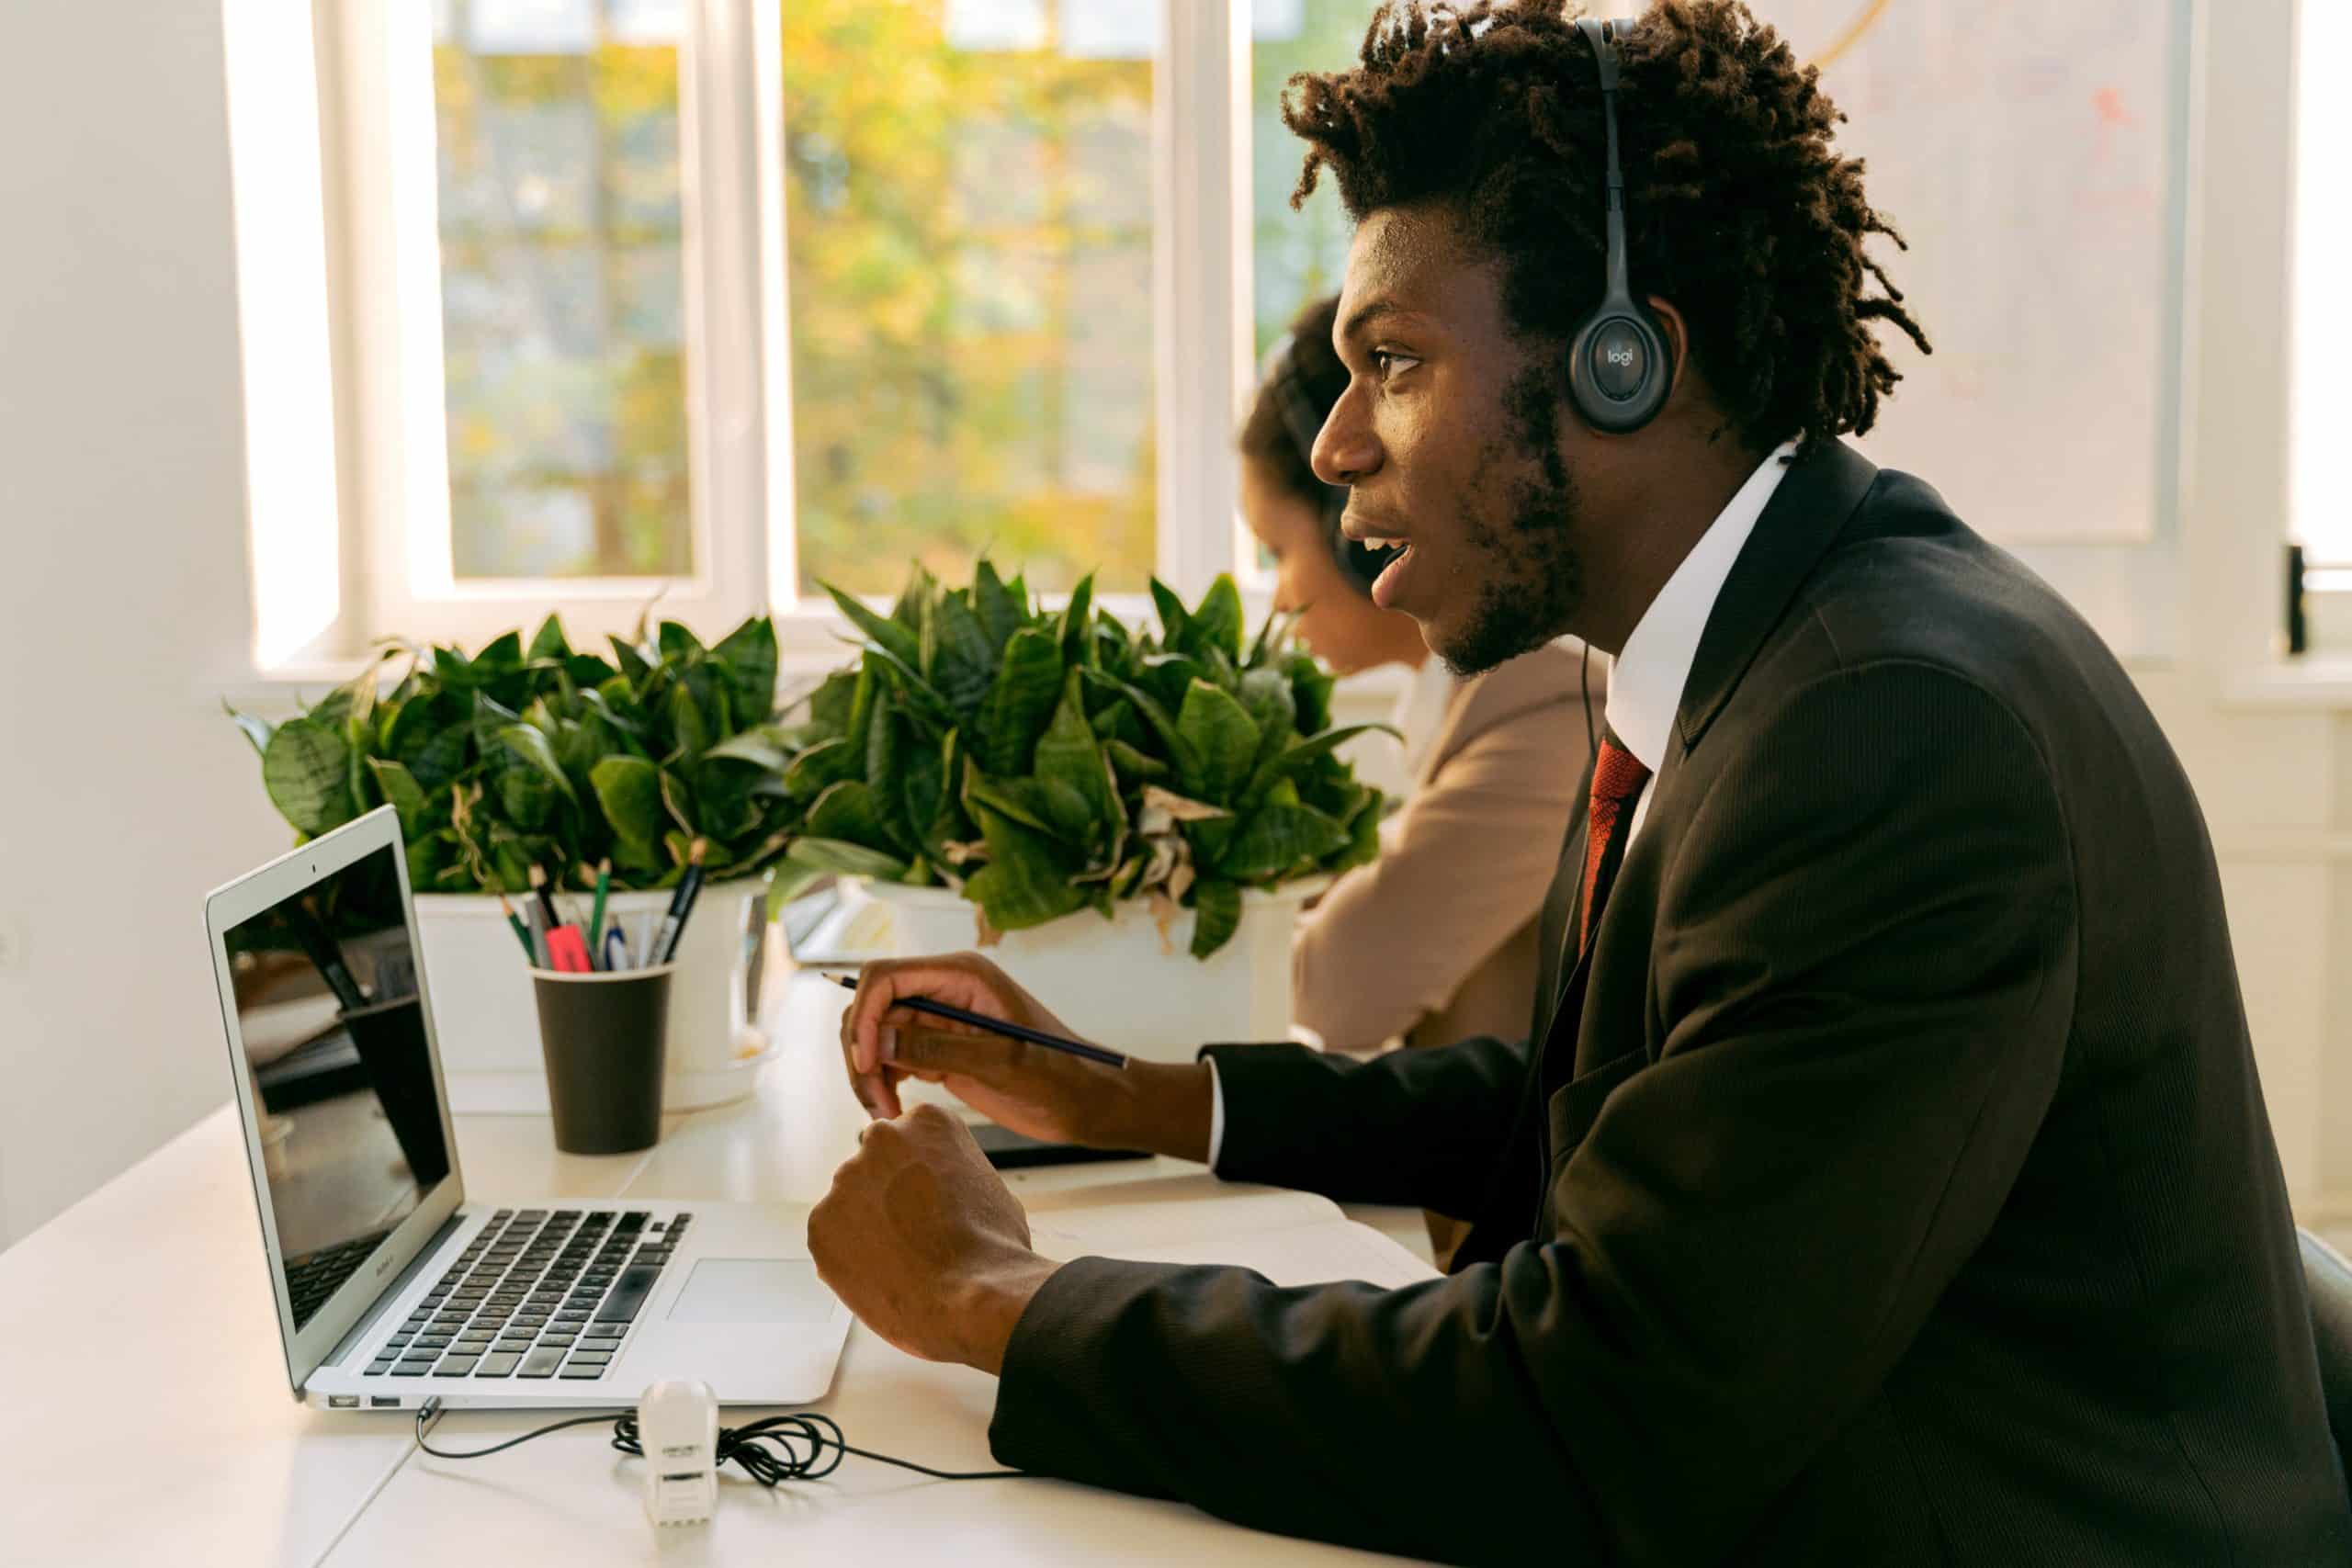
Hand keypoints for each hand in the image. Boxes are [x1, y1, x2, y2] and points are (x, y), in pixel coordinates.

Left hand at [806, 1103, 1057, 1372]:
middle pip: (876, 1166)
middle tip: (914, 1235)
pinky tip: (881, 1276)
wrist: (971, 1298)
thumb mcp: (986, 1186)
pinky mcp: (820, 1222)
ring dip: (867, 1227)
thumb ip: (950, 1175)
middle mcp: (880, 1137)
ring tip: (901, 1263)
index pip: (910, 1142)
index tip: (933, 1205)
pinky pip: (830, 1240)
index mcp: (926, 1120)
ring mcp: (845, 1179)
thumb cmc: (993, 1248)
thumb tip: (937, 1191)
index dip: (922, 1180)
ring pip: (850, 1203)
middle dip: (888, 1196)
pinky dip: (848, 1259)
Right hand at [837, 952, 1211, 1158]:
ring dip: (868, 1072)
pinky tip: (894, 1109)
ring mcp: (939, 1020)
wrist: (1085, 1101)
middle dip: (862, 1051)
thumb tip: (881, 1041)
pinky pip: (891, 1056)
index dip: (865, 1016)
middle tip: (876, 1104)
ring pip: (876, 1035)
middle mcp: (945, 990)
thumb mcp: (1000, 1063)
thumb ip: (940, 1050)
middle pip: (872, 1006)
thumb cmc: (1058, 1076)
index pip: (886, 977)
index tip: (868, 1064)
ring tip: (885, 1114)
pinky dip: (882, 1081)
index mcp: (962, 976)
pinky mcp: (939, 1049)